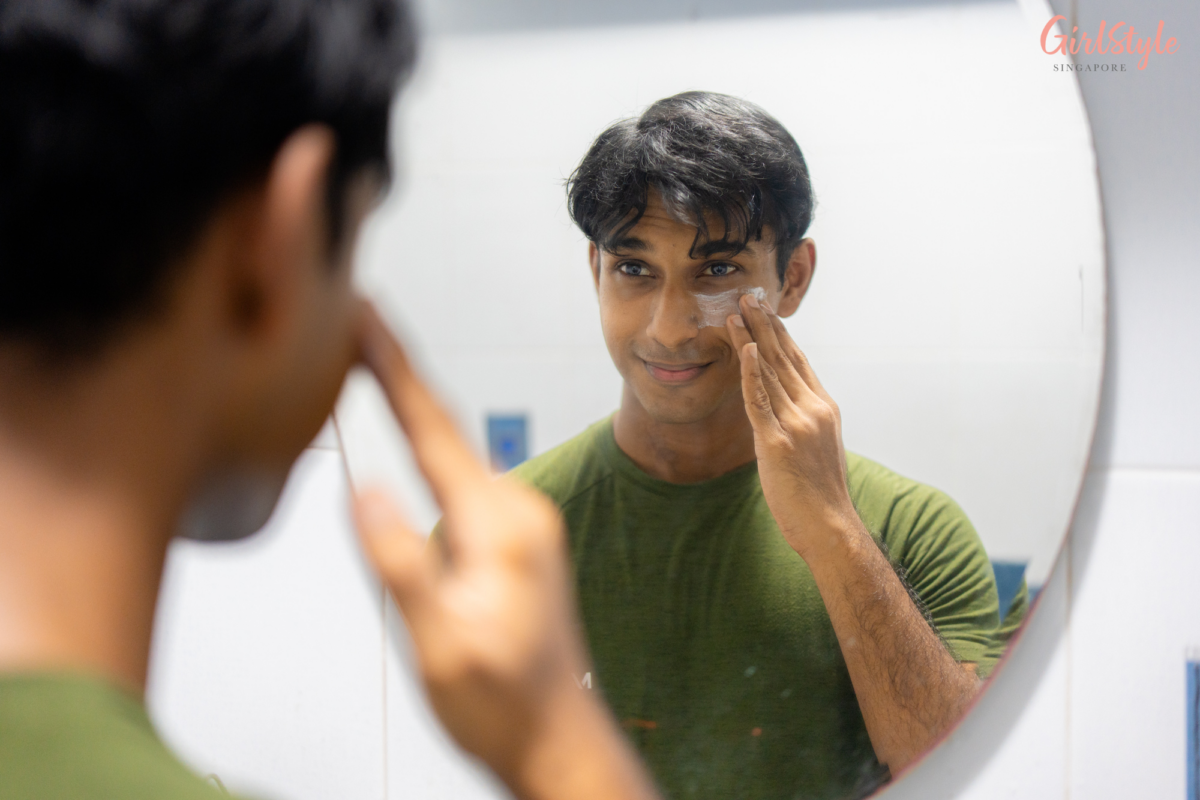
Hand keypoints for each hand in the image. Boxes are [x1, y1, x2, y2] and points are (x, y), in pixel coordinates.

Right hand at [350, 302, 657, 799]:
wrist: (557, 737)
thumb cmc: (502, 702)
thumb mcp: (439, 640)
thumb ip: (403, 561)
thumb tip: (366, 489)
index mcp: (500, 525)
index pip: (433, 429)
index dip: (393, 369)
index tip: (367, 316)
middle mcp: (518, 510)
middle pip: (444, 428)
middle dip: (398, 374)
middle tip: (358, 323)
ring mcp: (522, 523)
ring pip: (452, 455)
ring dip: (414, 413)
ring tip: (373, 365)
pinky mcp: (517, 539)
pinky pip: (463, 481)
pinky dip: (430, 452)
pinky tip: (411, 444)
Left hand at [725, 294, 858, 560]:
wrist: (829, 526)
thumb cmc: (820, 496)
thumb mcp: (817, 449)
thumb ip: (803, 423)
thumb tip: (786, 410)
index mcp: (824, 408)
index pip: (799, 362)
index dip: (780, 335)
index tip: (766, 312)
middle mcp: (813, 409)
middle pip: (784, 358)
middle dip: (764, 325)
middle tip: (749, 296)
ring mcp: (796, 423)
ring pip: (770, 372)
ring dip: (751, 339)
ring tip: (736, 312)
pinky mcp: (777, 441)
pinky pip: (760, 400)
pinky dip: (752, 372)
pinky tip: (745, 348)